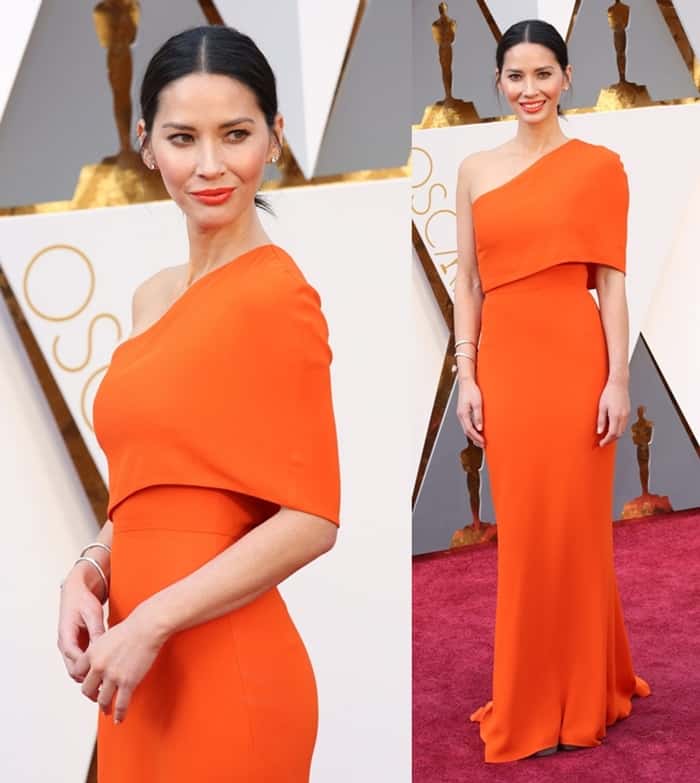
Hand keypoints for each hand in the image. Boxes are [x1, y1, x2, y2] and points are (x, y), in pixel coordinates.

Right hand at [57, 570, 106, 683]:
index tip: (101, 676)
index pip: (74, 659)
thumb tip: (103, 648)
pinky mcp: (76, 646)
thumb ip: (96, 631)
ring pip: (76, 668)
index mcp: (66, 636)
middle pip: (73, 669)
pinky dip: (90, 668)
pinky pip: (81, 661)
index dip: (87, 669)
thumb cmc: (83, 600)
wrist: (76, 592)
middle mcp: (65, 644)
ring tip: (105, 683)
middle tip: (105, 686)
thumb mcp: (92, 614)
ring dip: (89, 676)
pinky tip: (103, 671)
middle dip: (88, 679)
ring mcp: (69, 646)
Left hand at [77, 604, 165, 723]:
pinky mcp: (127, 682)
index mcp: (92, 653)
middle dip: (91, 695)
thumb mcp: (107, 636)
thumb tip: (100, 657)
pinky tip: (119, 718)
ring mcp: (112, 676)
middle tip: (96, 697)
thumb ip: (99, 649)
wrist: (147, 627)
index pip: (78, 673)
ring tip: (107, 710)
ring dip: (104, 707)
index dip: (82, 679)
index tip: (88, 682)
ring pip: (102, 700)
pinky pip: (120, 704)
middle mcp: (98, 666)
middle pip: (87, 689)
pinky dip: (119, 714)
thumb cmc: (131, 628)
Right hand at [456, 377, 484, 446]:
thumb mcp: (477, 403)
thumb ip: (478, 416)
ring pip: (466, 429)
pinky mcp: (463, 412)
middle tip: (483, 445)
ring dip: (473, 436)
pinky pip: (466, 424)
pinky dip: (471, 430)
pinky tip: (476, 431)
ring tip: (480, 441)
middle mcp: (460, 415)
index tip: (483, 442)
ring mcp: (461, 414)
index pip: (470, 430)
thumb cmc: (471, 390)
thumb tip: (479, 428)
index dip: (477, 437)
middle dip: (475, 439)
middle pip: (467, 431)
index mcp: (463, 414)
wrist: (466, 382)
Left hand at [597, 378, 629, 445]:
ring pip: (623, 430)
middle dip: (611, 440)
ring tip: (607, 436)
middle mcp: (623, 416)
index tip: (601, 444)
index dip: (606, 440)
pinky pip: (624, 424)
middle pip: (619, 434)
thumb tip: (599, 431)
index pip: (612, 433)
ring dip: (615, 435)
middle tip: (603, 442)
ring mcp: (627, 414)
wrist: (619, 384)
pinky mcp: (628, 412)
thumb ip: (601, 420)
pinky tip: (613, 429)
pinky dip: (619, 429)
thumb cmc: (608, 393)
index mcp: (615, 415)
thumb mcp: (601, 407)